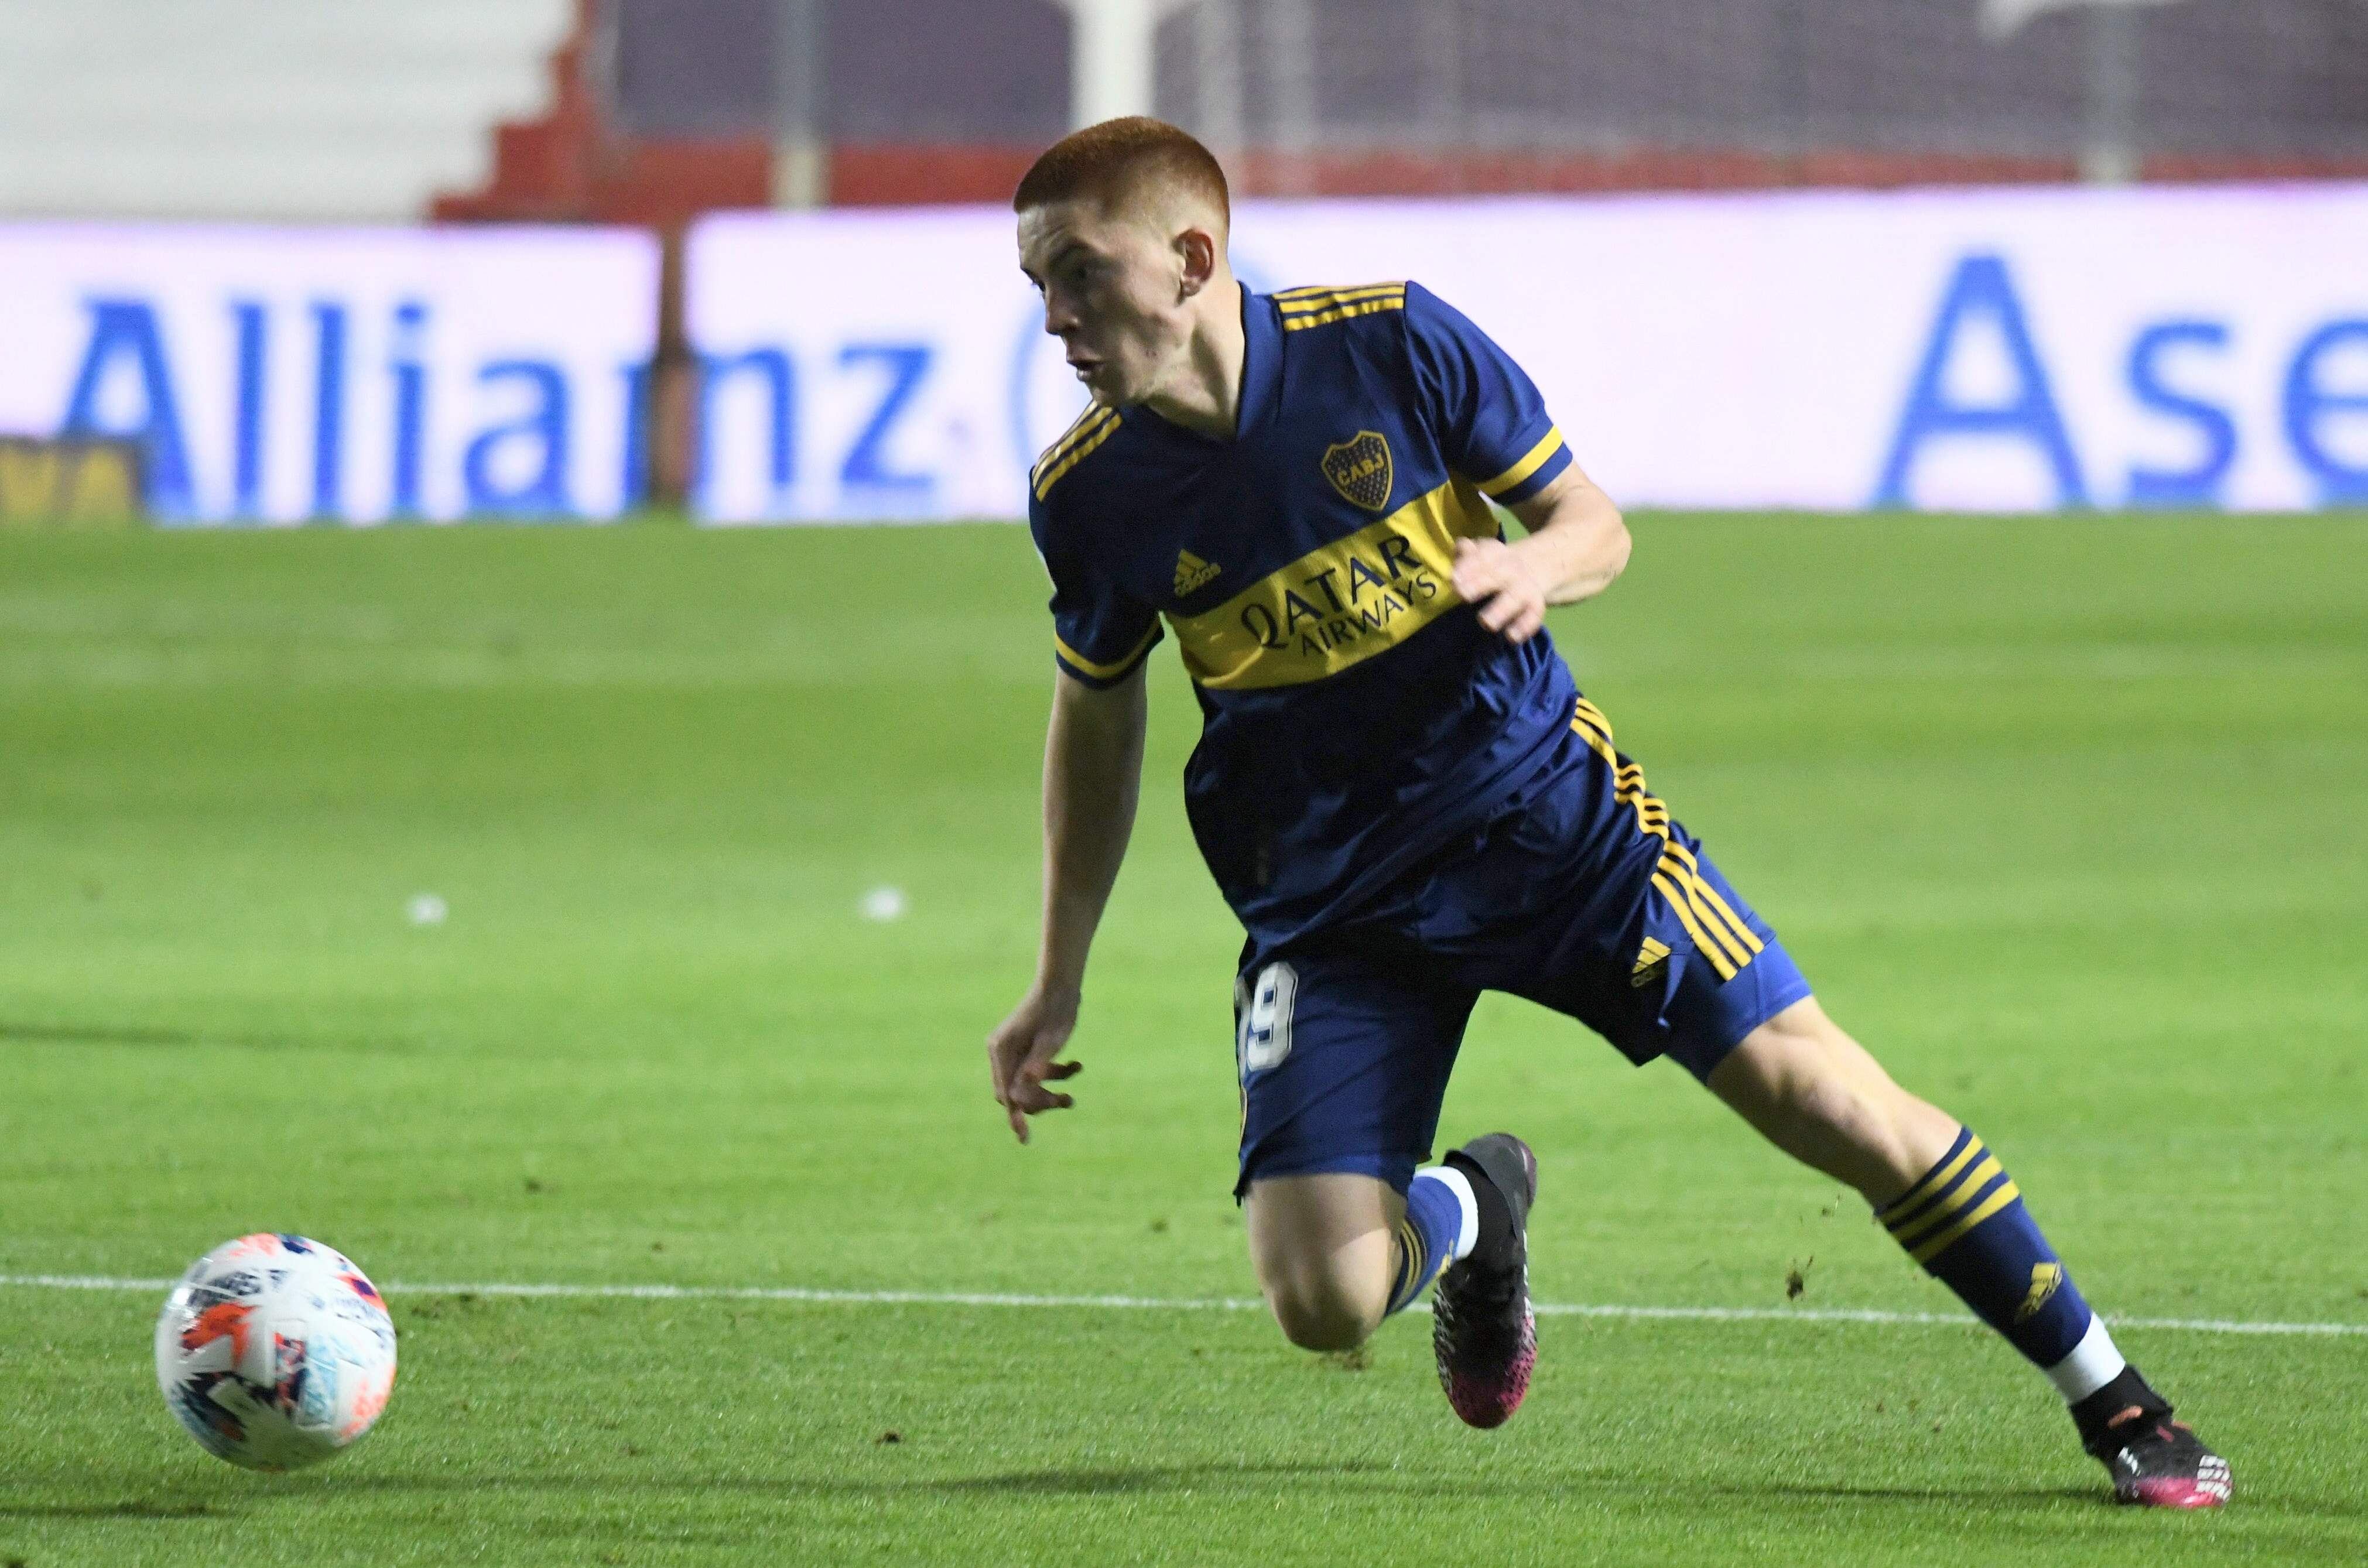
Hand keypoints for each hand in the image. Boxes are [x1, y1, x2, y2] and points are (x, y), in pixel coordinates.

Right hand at [985, 981, 1083, 1143]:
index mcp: (1001, 1050)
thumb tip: (1022, 1092)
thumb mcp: (1051, 1039)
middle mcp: (1002, 1052)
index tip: (1025, 1137)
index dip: (1015, 1116)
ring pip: (1027, 1087)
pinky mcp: (1027, 1050)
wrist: (1063, 984)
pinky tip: (1077, 1066)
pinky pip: (1038, 1074)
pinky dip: (1056, 1076)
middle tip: (1066, 1101)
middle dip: (1039, 1101)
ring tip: (1072, 1096)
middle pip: (1015, 1093)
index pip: (1005, 1092)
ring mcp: (1014, 1051)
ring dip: (1049, 1092)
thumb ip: (1037, 1064)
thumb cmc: (1057, 1010)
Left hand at [1451, 536, 1548, 644]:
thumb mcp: (1483, 554)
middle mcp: (1512, 569)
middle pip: (1498, 575)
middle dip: (1480, 583)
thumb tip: (1461, 547)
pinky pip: (1533, 617)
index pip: (1484, 555)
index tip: (1454, 578)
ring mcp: (1525, 588)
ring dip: (1501, 610)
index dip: (1470, 565)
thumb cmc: (1495, 564)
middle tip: (1461, 593)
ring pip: (1514, 598)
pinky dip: (1524, 627)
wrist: (1537, 565)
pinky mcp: (1535, 606)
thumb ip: (1468, 553)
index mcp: (1497, 554)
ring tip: (1485, 622)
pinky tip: (1511, 637)